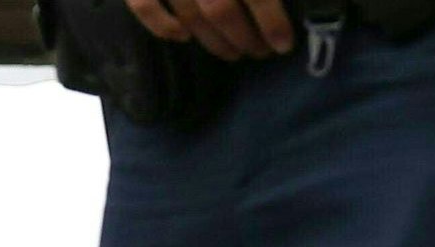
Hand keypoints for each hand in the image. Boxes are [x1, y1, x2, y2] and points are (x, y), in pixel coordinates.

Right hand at [124, 0, 293, 58]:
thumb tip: (290, 9)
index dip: (272, 20)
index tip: (284, 45)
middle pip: (220, 9)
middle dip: (245, 38)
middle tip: (261, 52)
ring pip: (189, 15)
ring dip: (214, 41)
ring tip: (234, 52)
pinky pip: (144, 6)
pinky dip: (161, 25)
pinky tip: (181, 37)